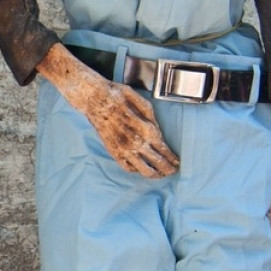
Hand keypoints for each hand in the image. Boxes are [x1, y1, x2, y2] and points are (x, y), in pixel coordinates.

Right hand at [37, 44, 178, 176]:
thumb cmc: (116, 95)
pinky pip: (126, 167)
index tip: (178, 162)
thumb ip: (151, 116)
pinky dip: (135, 170)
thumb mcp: (139, 99)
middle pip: (156, 162)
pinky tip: (141, 168)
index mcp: (144, 128)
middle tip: (173, 171)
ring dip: (154, 174)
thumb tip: (158, 130)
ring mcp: (122, 148)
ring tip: (160, 175)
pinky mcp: (113, 151)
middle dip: (167, 169)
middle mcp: (134, 142)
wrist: (92, 98)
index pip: (163, 148)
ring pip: (142, 169)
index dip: (172, 157)